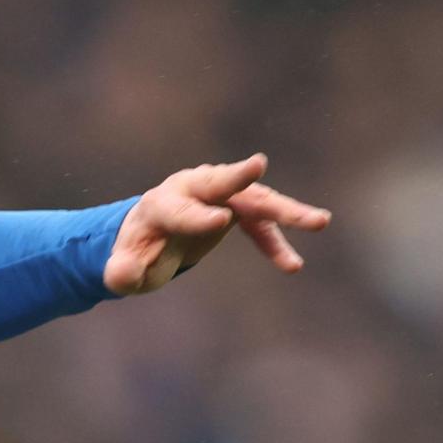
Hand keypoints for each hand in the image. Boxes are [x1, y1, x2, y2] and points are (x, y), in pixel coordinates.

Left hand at [103, 153, 330, 295]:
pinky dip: (277, 243)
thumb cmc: (136, 252)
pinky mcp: (236, 209)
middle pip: (221, 185)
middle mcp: (192, 189)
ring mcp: (218, 196)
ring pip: (255, 200)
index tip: (220, 221)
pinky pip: (261, 225)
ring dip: (286, 212)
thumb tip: (121, 277)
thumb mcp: (124, 269)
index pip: (182, 210)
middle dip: (240, 178)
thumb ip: (122, 272)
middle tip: (258, 165)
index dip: (199, 218)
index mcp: (162, 204)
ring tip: (321, 222)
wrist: (151, 235)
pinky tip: (292, 267)